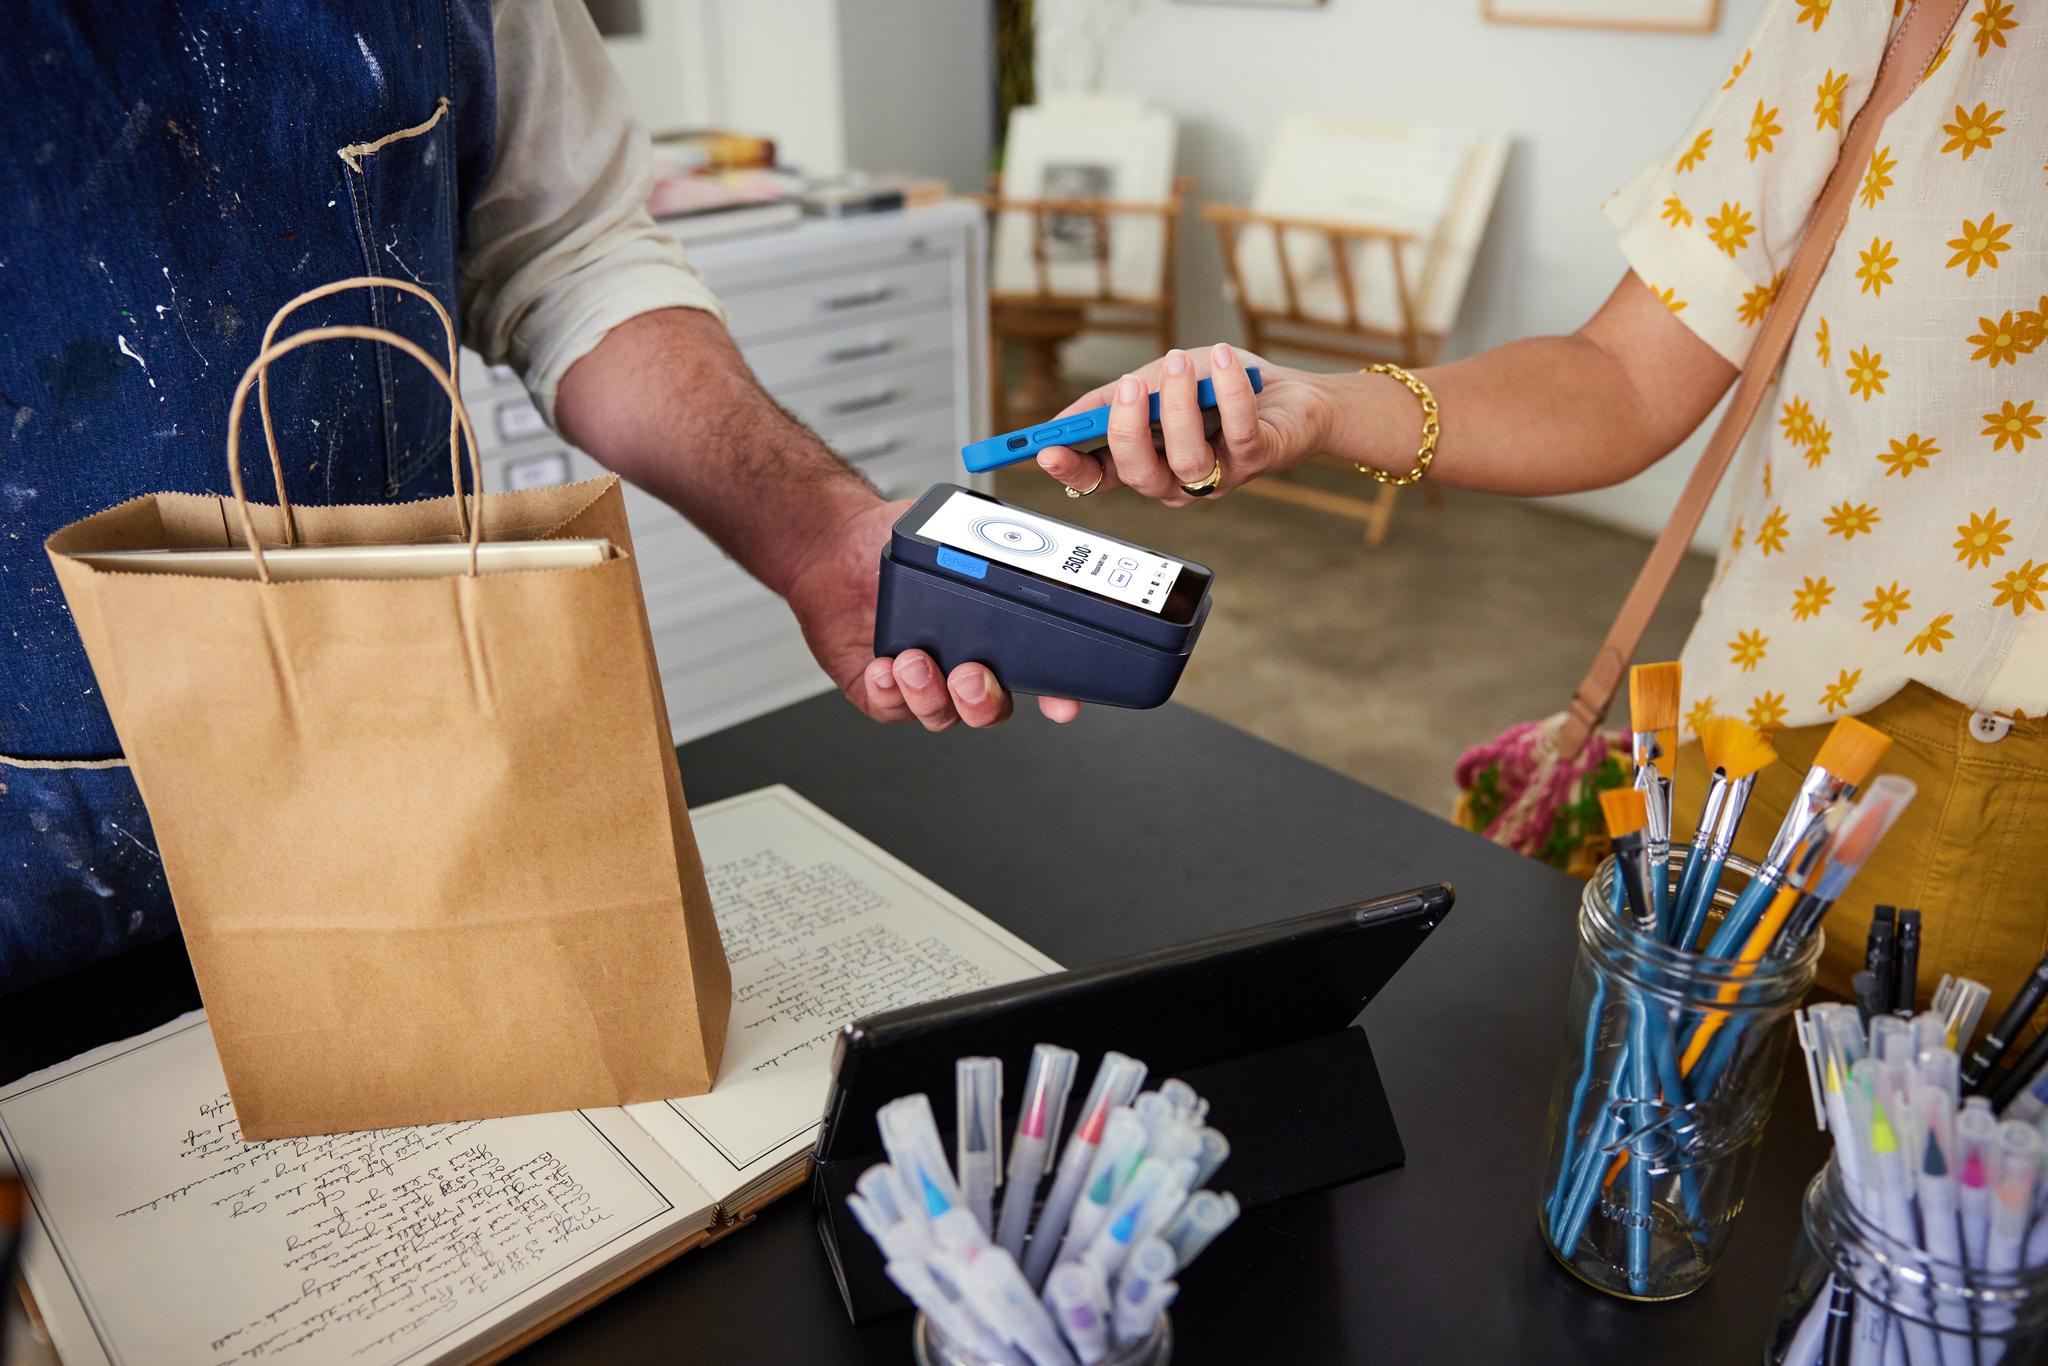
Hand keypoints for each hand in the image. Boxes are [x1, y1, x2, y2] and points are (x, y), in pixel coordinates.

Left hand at [782, 496, 1082, 729]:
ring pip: (942, 714)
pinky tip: (885, 667)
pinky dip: (890, 693)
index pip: (1037, 676)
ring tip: (914, 661)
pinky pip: (891, 707)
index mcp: (992, 635)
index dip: (1057, 695)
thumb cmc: (893, 543)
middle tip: (971, 674)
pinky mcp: (880, 690)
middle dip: (985, 701)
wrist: (834, 547)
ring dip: (932, 695)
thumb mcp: (947, 533)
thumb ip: (987, 541)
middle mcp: (962, 664)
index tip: (1062, 705)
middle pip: (991, 708)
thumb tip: (1022, 541)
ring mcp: (923, 680)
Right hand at [1036, 345, 1331, 505]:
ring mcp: (1217, 475)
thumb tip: (1067, 417)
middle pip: (1137, 474)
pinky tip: (1222, 360)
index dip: (1072, 471)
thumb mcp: (1157, 383)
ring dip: (1178, 406)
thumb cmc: (1218, 389)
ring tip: (1178, 362)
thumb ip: (1115, 399)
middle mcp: (1177, 479)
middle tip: (1129, 386)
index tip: (1046, 451)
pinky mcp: (1257, 459)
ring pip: (1185, 458)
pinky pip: (1237, 430)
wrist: (1291, 395)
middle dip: (1127, 428)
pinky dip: (1227, 390)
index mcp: (1147, 462)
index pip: (1100, 479)